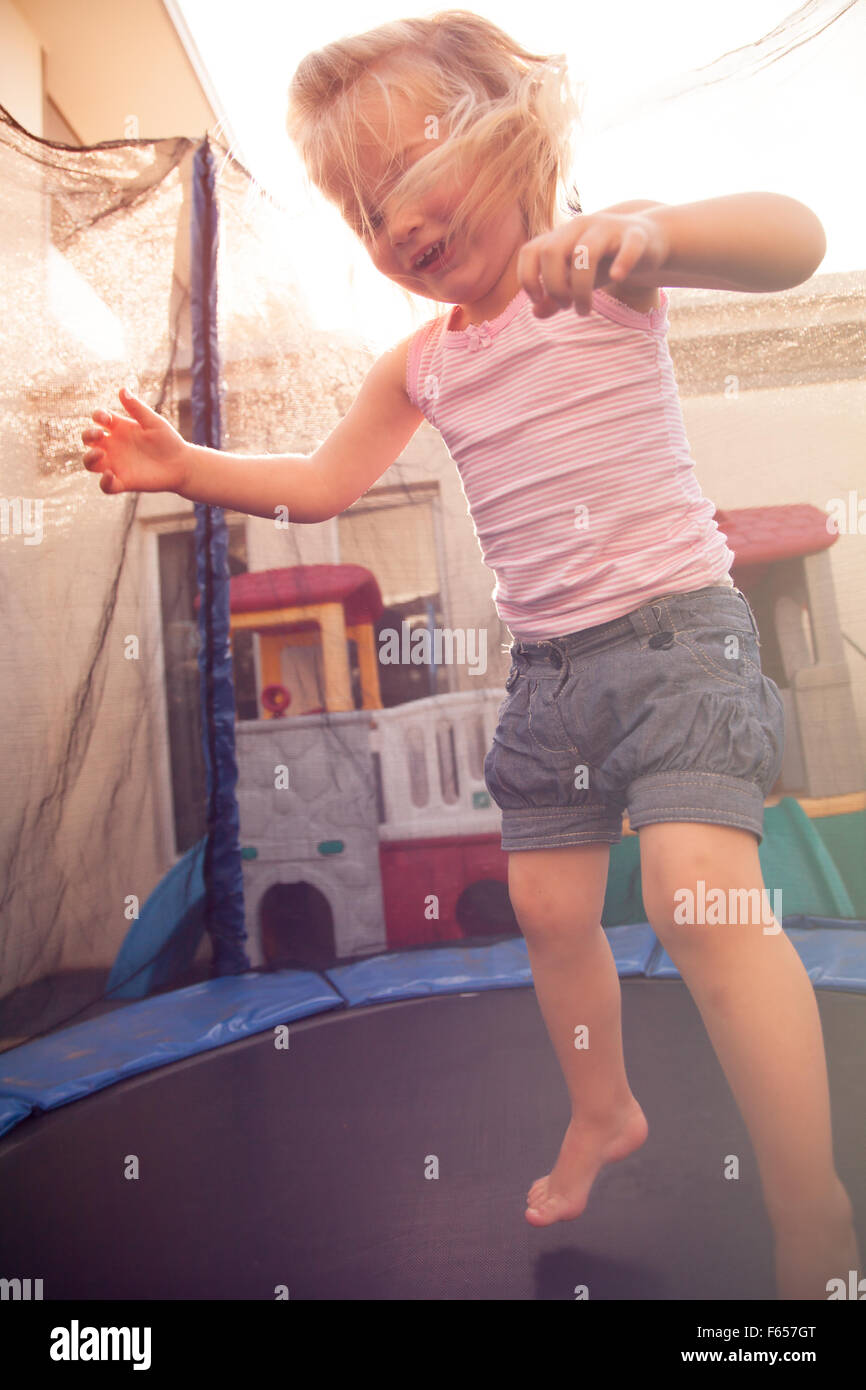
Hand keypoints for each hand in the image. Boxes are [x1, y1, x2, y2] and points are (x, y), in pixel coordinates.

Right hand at [81, 388, 190, 495]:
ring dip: (89, 458)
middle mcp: (114, 446)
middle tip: (99, 434)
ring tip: (101, 453)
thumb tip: (122, 390)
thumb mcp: (154, 422)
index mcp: (120, 429)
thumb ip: (137, 408)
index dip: (97, 416)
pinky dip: (104, 482)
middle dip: (88, 435)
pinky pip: (106, 486)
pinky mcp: (124, 482)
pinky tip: (110, 474)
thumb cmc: (169, 441)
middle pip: (88, 440)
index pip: (98, 419)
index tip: (107, 419)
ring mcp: (116, 464)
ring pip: (90, 463)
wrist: (182, 465)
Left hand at [517, 211, 668, 317]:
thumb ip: (554, 296)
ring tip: (584, 310)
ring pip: (585, 252)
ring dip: (580, 289)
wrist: (646, 238)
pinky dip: (622, 262)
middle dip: (554, 286)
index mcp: (561, 236)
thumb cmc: (603, 261)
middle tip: (566, 306)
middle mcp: (580, 227)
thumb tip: (536, 313)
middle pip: (552, 251)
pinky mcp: (636, 235)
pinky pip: (628, 246)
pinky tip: (617, 279)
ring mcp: (607, 228)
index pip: (531, 251)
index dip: (527, 278)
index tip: (538, 299)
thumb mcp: (576, 279)